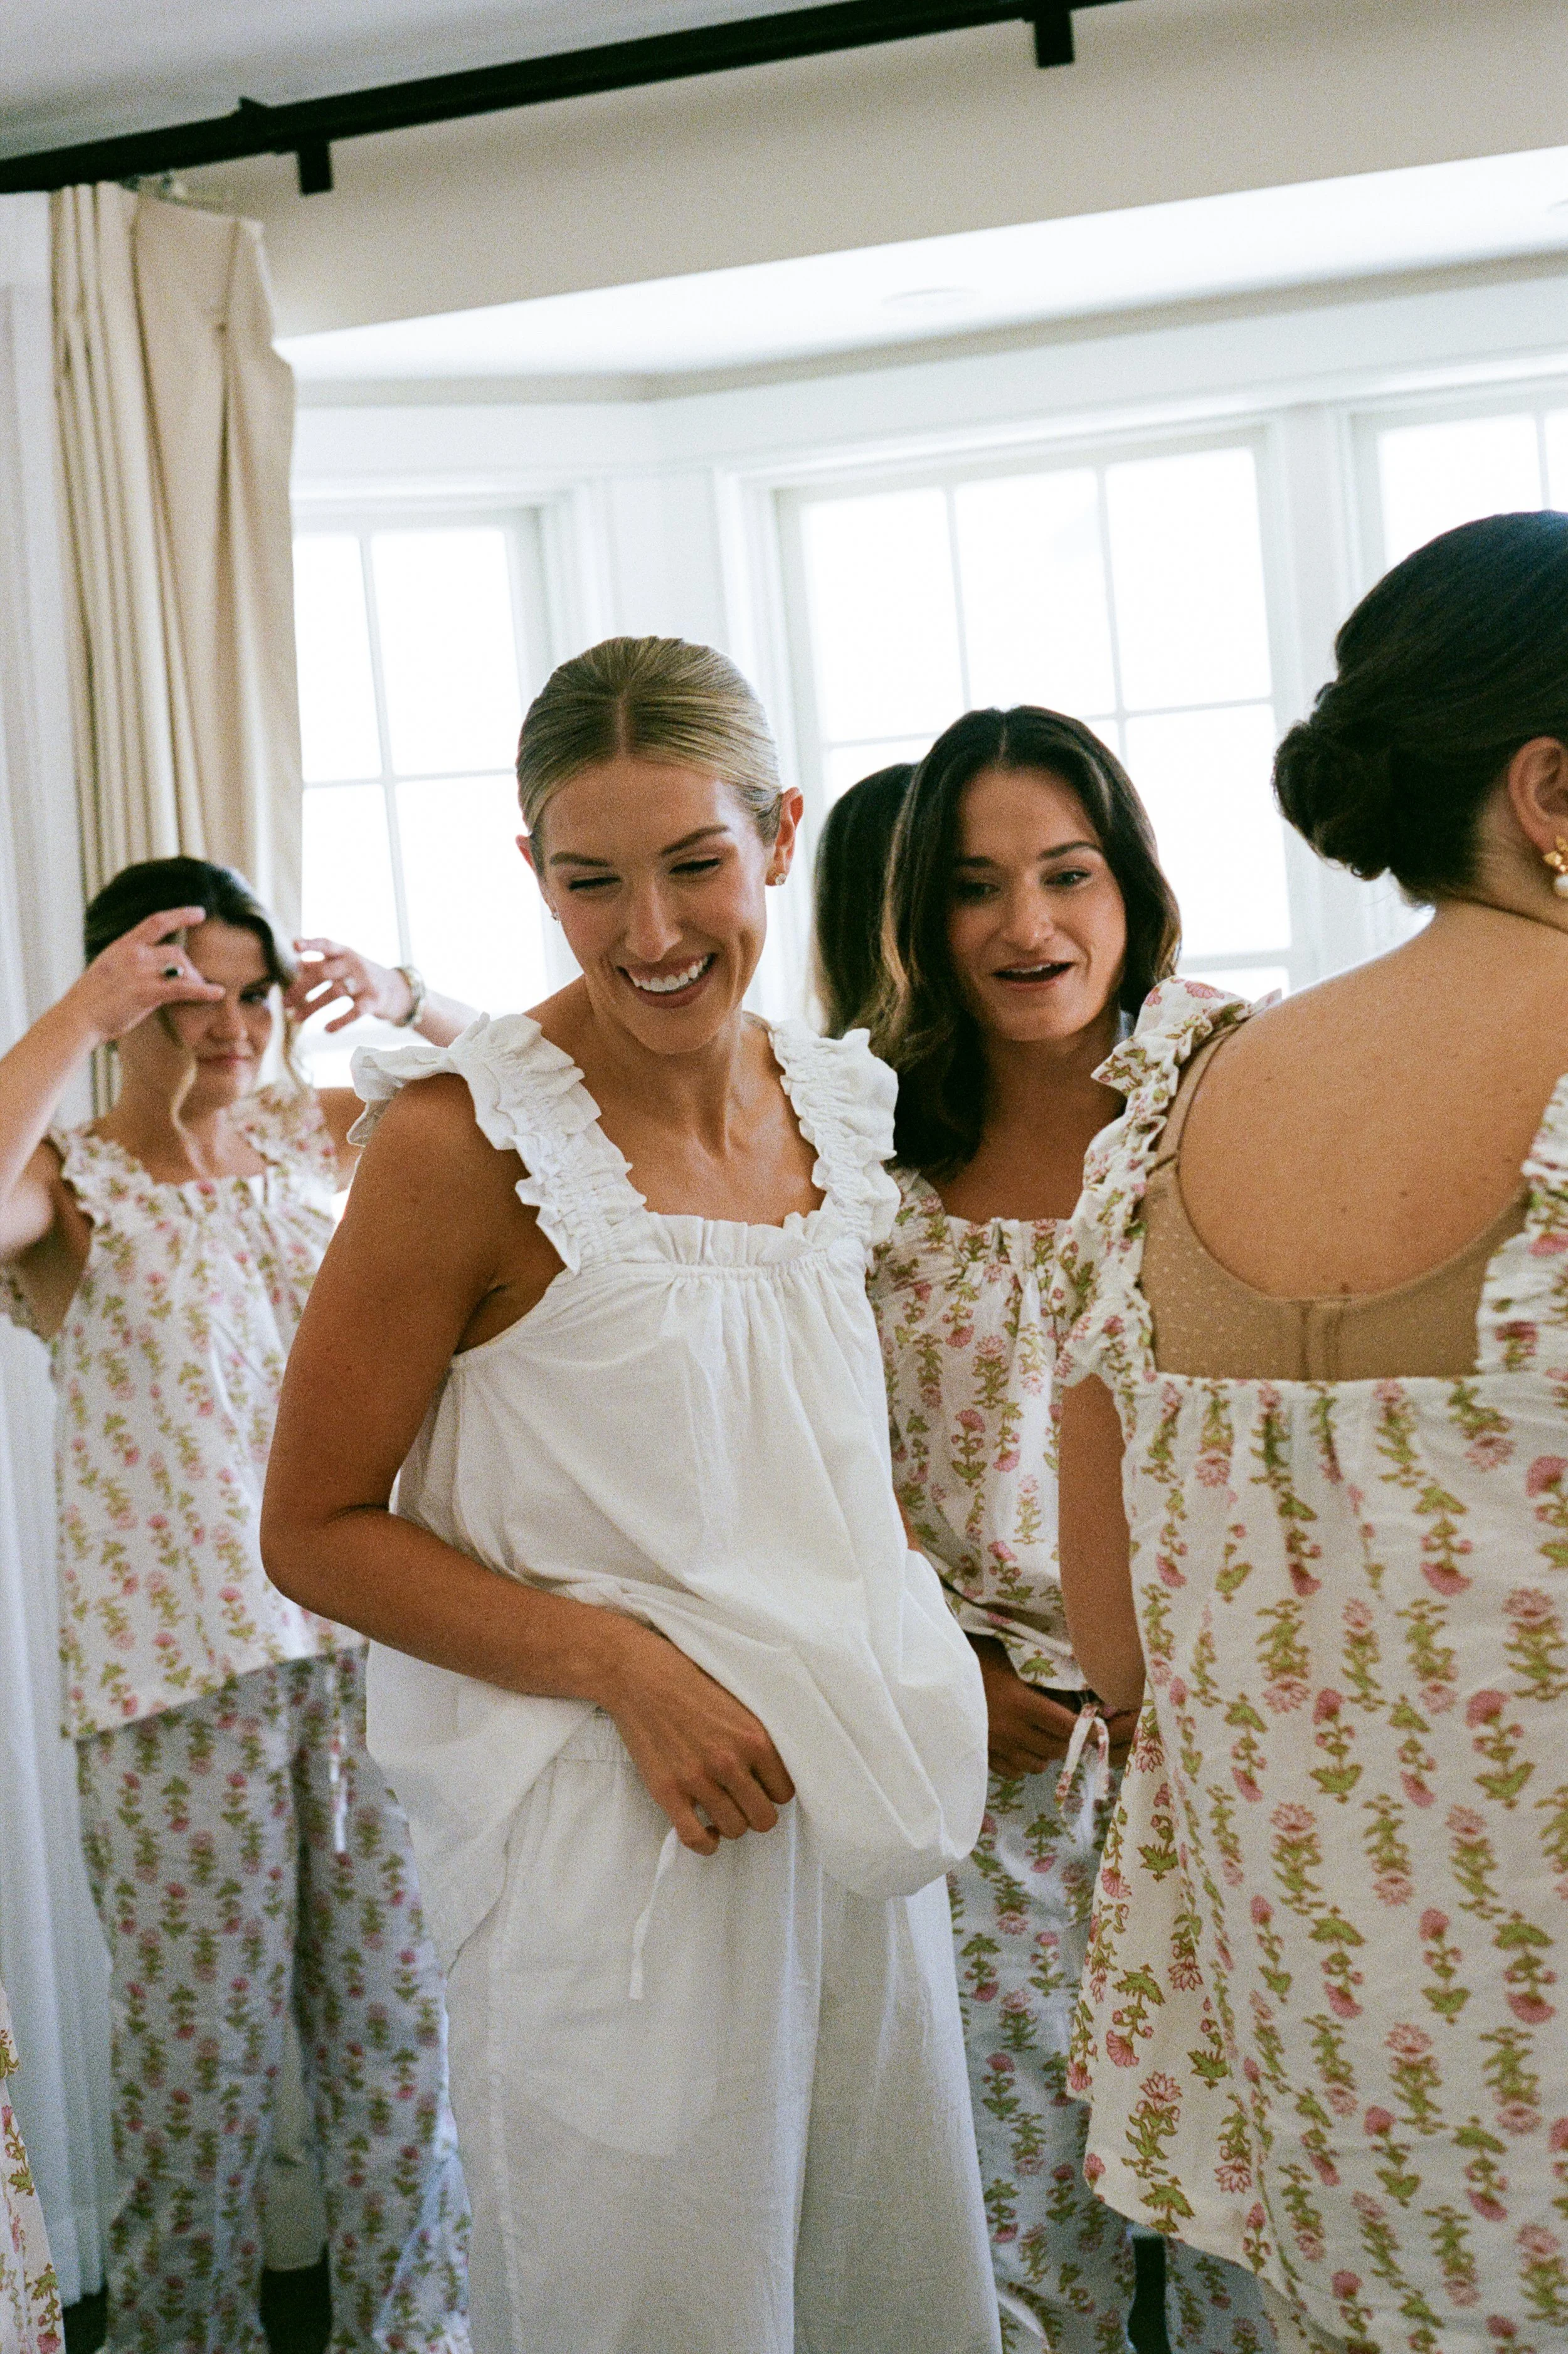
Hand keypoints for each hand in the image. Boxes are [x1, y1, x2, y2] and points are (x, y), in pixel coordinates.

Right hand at [68, 907, 224, 1043]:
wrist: (77, 1018)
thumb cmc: (89, 1001)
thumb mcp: (106, 971)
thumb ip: (126, 964)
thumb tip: (144, 968)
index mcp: (122, 946)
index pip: (156, 922)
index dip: (180, 915)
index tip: (200, 913)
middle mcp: (133, 954)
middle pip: (176, 952)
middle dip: (189, 967)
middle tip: (196, 981)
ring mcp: (140, 972)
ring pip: (182, 968)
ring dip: (195, 980)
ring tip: (201, 991)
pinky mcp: (147, 993)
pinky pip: (184, 988)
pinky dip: (204, 991)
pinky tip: (217, 993)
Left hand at [287, 939, 411, 1033]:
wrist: (397, 991)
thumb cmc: (362, 977)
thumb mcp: (344, 966)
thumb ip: (322, 964)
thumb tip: (298, 964)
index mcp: (345, 953)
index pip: (327, 944)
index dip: (310, 944)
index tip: (294, 945)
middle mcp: (355, 964)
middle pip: (323, 973)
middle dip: (301, 988)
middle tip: (284, 1003)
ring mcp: (366, 982)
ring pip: (334, 993)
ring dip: (312, 1007)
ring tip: (295, 1019)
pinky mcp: (374, 1001)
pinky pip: (354, 1012)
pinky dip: (339, 1022)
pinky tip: (326, 1030)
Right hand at [594, 1618, 794, 1855]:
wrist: (639, 1676)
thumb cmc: (691, 1683)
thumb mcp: (740, 1701)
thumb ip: (759, 1736)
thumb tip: (778, 1769)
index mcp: (754, 1738)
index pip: (785, 1791)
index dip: (775, 1792)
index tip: (764, 1786)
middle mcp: (729, 1762)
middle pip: (764, 1818)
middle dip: (758, 1813)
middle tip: (746, 1801)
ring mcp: (697, 1779)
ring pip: (733, 1829)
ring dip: (732, 1824)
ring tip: (724, 1809)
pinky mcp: (667, 1792)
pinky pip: (695, 1838)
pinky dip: (706, 1844)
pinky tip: (708, 1833)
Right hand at [972, 1636, 1137, 1777]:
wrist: (930, 1675)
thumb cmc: (970, 1656)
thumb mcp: (1005, 1653)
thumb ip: (1038, 1667)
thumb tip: (1075, 1674)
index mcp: (1020, 1703)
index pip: (1066, 1726)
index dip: (1085, 1728)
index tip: (1095, 1723)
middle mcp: (1010, 1731)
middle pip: (1055, 1748)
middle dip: (1068, 1739)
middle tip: (1071, 1725)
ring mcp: (994, 1747)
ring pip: (1037, 1765)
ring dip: (1046, 1752)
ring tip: (1043, 1733)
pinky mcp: (981, 1756)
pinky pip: (1014, 1771)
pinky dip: (1023, 1761)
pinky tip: (1020, 1743)